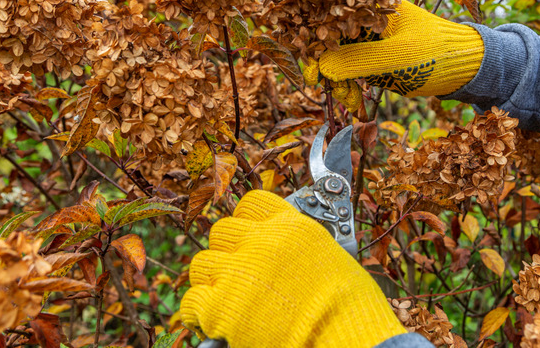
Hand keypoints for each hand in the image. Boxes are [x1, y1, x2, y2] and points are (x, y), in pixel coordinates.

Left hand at [180, 190, 405, 347]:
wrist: (343, 336)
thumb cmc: (348, 306)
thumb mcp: (330, 257)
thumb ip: (298, 246)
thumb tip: (284, 254)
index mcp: (289, 226)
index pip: (251, 204)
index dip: (246, 221)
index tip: (248, 236)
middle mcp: (260, 242)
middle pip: (222, 232)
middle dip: (228, 252)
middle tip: (238, 274)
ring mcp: (237, 273)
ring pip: (202, 264)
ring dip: (212, 280)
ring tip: (226, 298)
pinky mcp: (219, 306)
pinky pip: (192, 301)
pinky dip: (200, 313)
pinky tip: (214, 320)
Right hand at [318, 0, 483, 97]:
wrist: (465, 67)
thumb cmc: (436, 54)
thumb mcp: (395, 58)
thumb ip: (357, 60)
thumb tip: (321, 67)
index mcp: (372, 4)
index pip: (331, 21)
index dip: (316, 48)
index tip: (312, 77)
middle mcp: (367, 17)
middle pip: (331, 42)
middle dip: (329, 71)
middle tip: (334, 95)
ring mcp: (371, 37)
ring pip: (340, 60)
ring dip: (340, 83)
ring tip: (352, 105)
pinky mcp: (376, 55)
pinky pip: (353, 70)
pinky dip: (351, 86)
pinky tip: (356, 103)